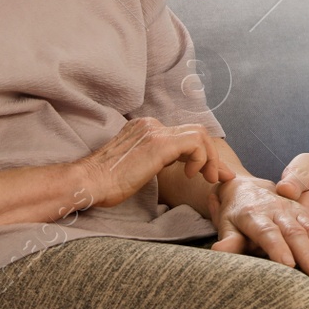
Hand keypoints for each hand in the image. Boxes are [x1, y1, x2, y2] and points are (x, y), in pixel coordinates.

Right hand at [79, 117, 235, 208]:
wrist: (88, 182)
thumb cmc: (105, 183)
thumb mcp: (135, 167)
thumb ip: (152, 160)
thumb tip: (173, 167)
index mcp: (145, 129)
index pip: (182, 135)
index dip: (201, 154)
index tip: (210, 173)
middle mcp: (151, 125)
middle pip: (194, 132)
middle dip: (213, 155)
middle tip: (221, 176)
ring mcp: (155, 132)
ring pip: (199, 134)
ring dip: (210, 158)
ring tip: (209, 178)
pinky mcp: (159, 143)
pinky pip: (195, 143)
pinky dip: (201, 158)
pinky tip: (193, 175)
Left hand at [208, 176, 308, 278]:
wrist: (245, 186)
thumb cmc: (234, 213)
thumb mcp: (226, 223)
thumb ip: (228, 240)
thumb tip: (218, 252)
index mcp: (253, 213)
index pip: (267, 232)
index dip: (278, 248)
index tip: (288, 265)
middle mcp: (277, 209)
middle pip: (294, 231)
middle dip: (307, 253)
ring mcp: (294, 210)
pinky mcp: (306, 212)